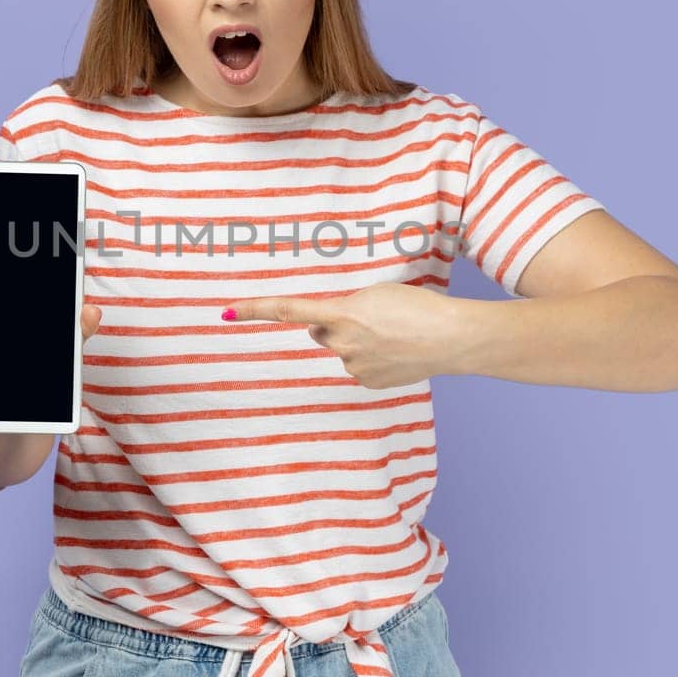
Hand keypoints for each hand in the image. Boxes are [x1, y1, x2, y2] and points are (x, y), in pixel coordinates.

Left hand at [222, 282, 461, 389]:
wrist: (451, 338)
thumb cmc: (417, 306)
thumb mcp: (376, 293)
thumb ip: (345, 306)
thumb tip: (327, 326)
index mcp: (341, 315)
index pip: (288, 310)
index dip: (255, 310)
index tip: (226, 312)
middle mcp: (341, 344)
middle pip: (319, 331)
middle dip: (334, 323)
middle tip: (369, 317)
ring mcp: (354, 367)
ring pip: (340, 350)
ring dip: (357, 341)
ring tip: (392, 334)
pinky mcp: (367, 383)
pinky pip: (358, 366)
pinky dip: (371, 358)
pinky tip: (396, 351)